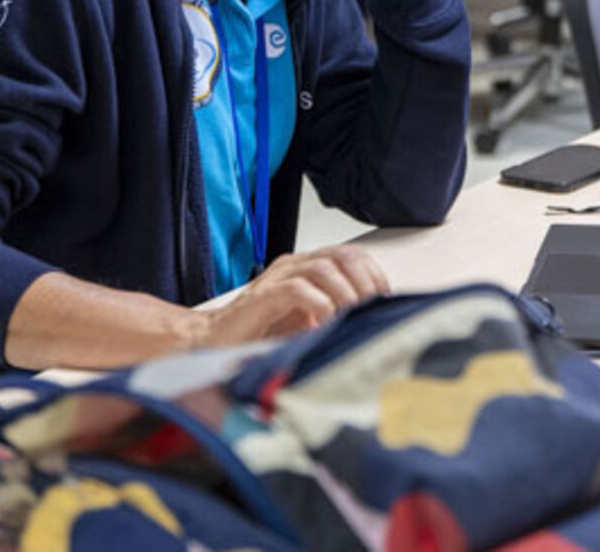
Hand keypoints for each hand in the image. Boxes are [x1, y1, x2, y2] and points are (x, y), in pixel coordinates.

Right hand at [193, 245, 389, 348]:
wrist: (214, 344)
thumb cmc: (262, 335)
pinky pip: (296, 288)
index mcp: (308, 268)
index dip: (373, 275)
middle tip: (372, 310)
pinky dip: (317, 303)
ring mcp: (277, 278)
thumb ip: (337, 317)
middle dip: (364, 282)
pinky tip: (323, 322)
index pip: (352, 256)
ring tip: (351, 316)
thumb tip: (374, 325)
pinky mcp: (262, 297)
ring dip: (344, 293)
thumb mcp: (310, 324)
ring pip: (323, 267)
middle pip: (343, 255)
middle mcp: (295, 265)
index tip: (385, 301)